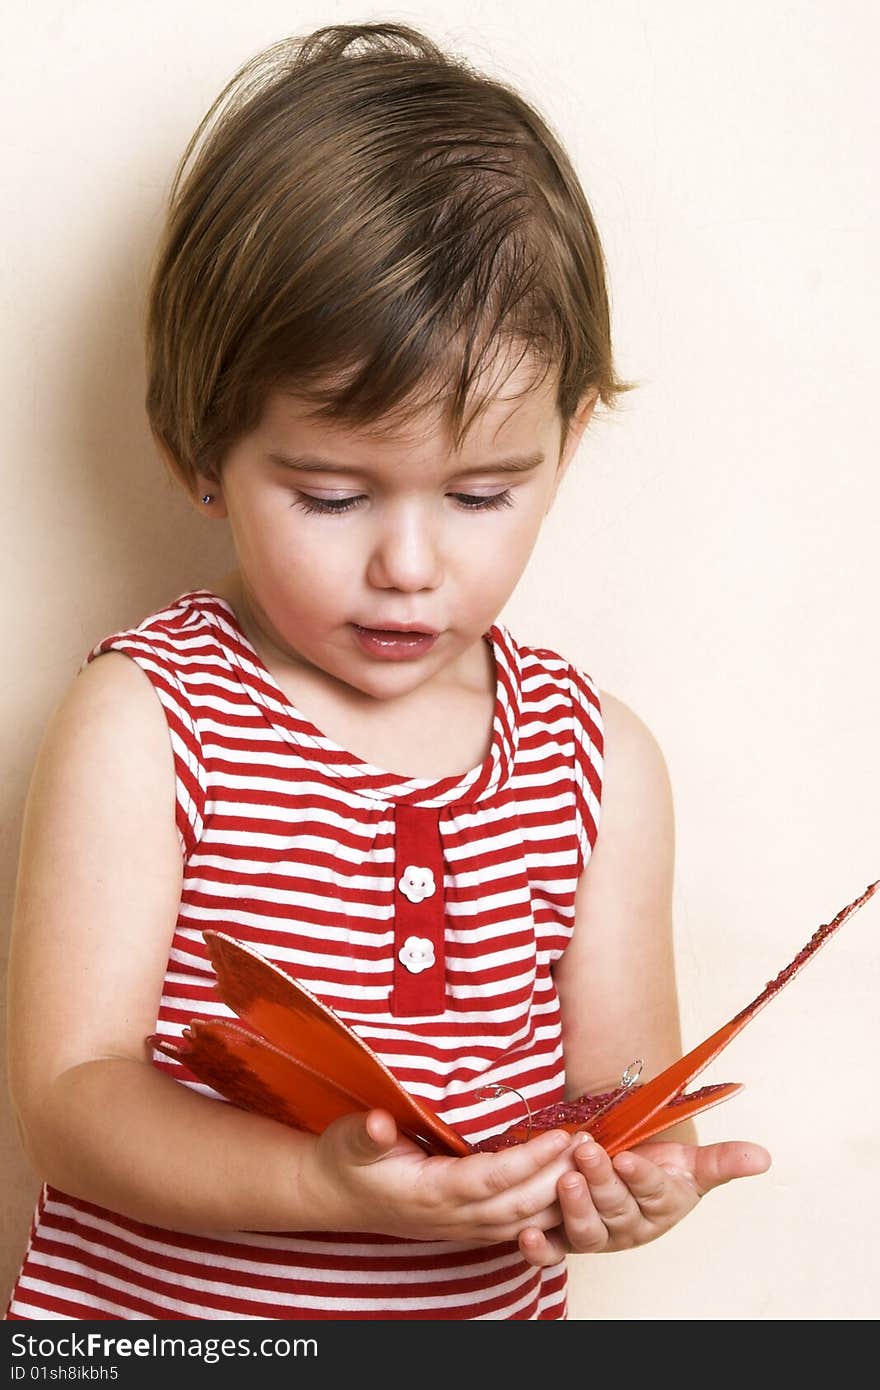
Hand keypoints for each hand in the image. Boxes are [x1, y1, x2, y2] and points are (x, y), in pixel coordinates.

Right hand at [302, 1108, 582, 1243]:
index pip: (490, 1179)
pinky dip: (547, 1213)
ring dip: (560, 1196)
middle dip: (559, 1177)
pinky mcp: (468, 1228)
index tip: (561, 1135)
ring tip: (592, 1162)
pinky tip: (570, 1191)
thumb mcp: (348, 1140)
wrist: (335, 1197)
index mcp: (429, 1193)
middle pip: (518, 1205)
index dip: (528, 1161)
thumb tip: (378, 1124)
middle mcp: (452, 1217)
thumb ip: (367, 1134)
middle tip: (595, 1144)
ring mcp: (462, 1227)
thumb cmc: (346, 1161)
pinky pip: (516, 1228)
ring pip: (523, 1222)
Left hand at [517, 1133, 771, 1265]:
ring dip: (573, 1205)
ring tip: (563, 1177)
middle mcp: (629, 1226)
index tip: (628, 1158)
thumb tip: (764, 1157)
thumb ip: (723, 1161)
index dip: (640, 1176)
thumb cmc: (661, 1166)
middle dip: (600, 1180)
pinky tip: (526, 1236)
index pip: (653, 1191)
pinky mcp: (566, 1238)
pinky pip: (553, 1249)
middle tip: (586, 1152)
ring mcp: (597, 1233)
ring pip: (586, 1229)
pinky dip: (539, 1248)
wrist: (630, 1170)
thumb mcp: (691, 1162)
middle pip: (615, 1208)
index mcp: (661, 1205)